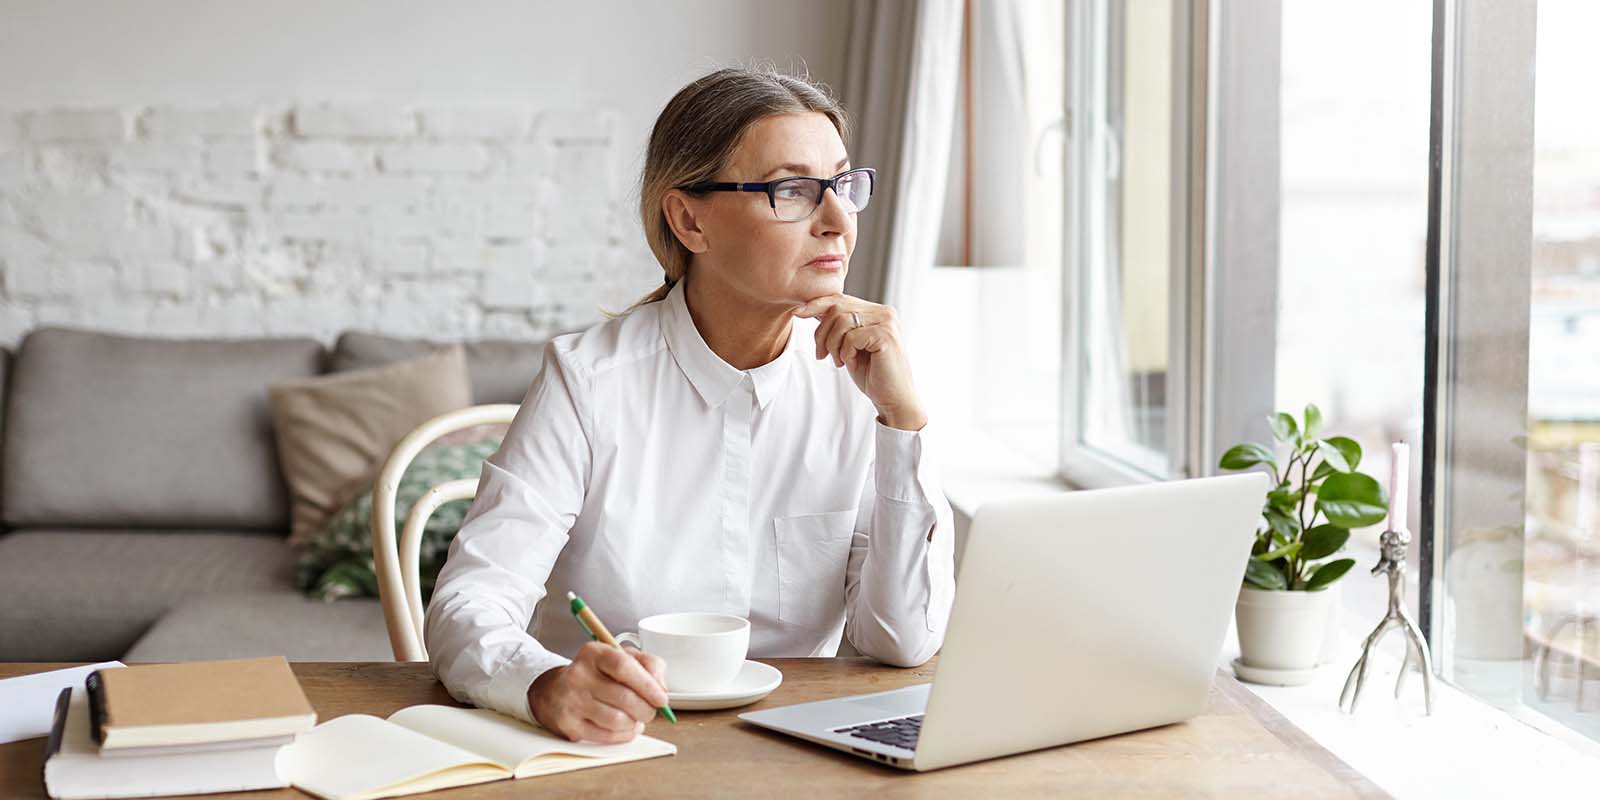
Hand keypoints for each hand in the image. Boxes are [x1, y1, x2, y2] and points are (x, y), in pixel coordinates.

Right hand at [527, 642, 668, 742]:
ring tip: (635, 718)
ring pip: (617, 720)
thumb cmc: (595, 674)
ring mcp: (572, 701)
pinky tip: (624, 727)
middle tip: (650, 711)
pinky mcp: (569, 725)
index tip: (661, 698)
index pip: (624, 667)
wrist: (553, 691)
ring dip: (634, 723)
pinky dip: (623, 735)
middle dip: (646, 709)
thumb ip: (648, 664)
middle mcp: (579, 675)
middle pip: (624, 698)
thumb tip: (661, 688)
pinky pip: (606, 736)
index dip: (647, 685)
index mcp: (594, 653)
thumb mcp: (621, 657)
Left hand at [793, 294, 926, 430]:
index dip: (817, 304)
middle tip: (821, 354)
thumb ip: (837, 326)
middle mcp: (884, 312)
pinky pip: (851, 337)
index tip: (798, 312)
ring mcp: (887, 322)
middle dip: (822, 332)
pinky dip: (845, 352)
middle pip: (837, 307)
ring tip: (839, 361)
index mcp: (876, 311)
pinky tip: (851, 363)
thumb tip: (810, 308)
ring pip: (841, 321)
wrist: (893, 398)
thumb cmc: (872, 374)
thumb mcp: (848, 346)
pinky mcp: (886, 335)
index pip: (841, 299)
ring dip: (832, 345)